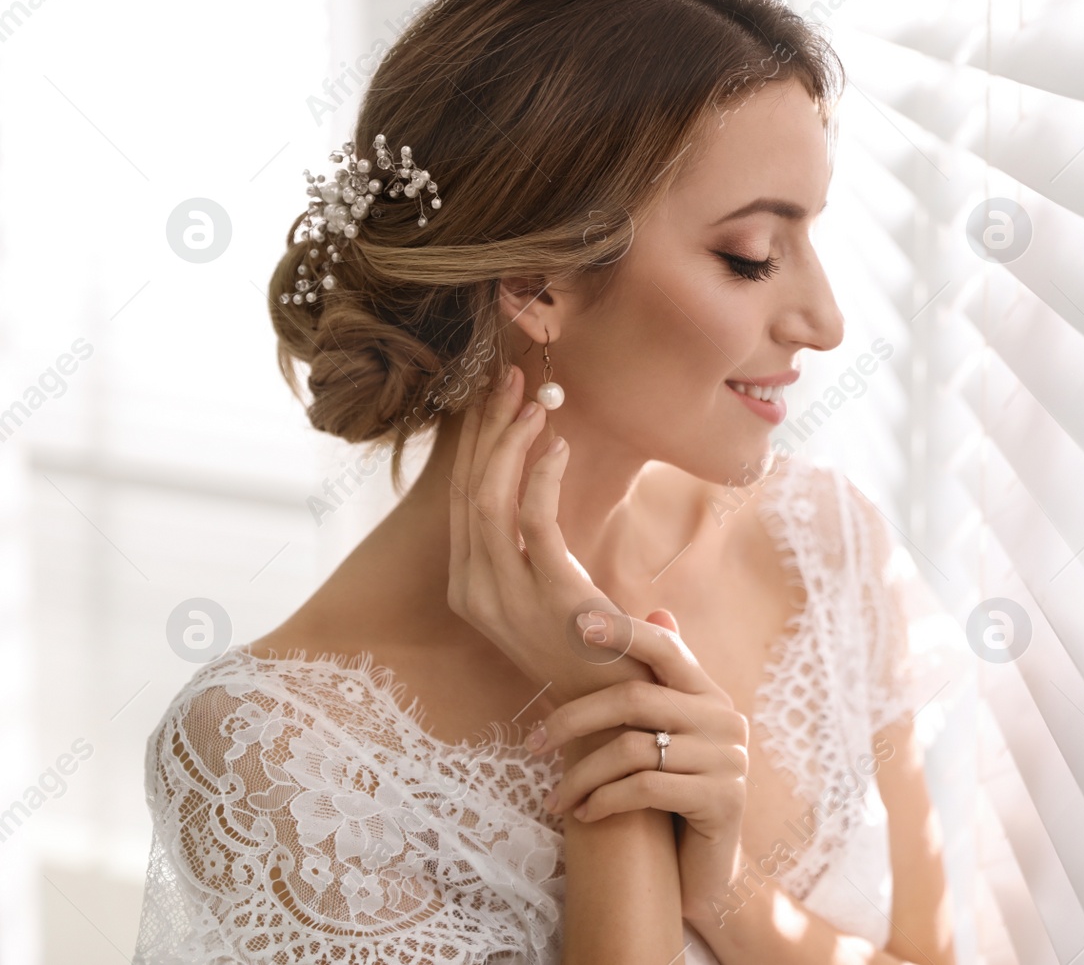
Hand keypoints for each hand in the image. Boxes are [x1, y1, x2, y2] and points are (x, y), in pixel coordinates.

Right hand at [447, 364, 648, 706]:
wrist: (619, 711)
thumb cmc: (590, 646)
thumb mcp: (548, 590)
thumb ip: (535, 538)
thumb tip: (546, 465)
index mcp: (468, 586)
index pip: (458, 498)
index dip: (473, 443)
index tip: (494, 398)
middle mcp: (473, 590)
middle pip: (467, 489)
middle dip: (486, 428)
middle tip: (511, 378)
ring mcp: (504, 597)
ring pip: (488, 498)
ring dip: (510, 442)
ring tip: (535, 401)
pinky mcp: (548, 595)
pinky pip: (534, 520)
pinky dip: (542, 476)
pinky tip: (558, 445)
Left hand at [531, 608, 748, 924]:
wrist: (708, 872)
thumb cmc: (676, 799)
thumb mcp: (668, 737)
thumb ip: (660, 683)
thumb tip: (657, 609)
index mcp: (709, 695)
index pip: (667, 647)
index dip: (624, 632)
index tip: (577, 626)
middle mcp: (725, 720)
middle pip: (635, 699)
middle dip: (574, 719)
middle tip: (533, 745)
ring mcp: (728, 760)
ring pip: (633, 750)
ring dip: (581, 776)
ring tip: (555, 800)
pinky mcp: (722, 800)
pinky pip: (646, 788)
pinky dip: (605, 800)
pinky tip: (585, 815)